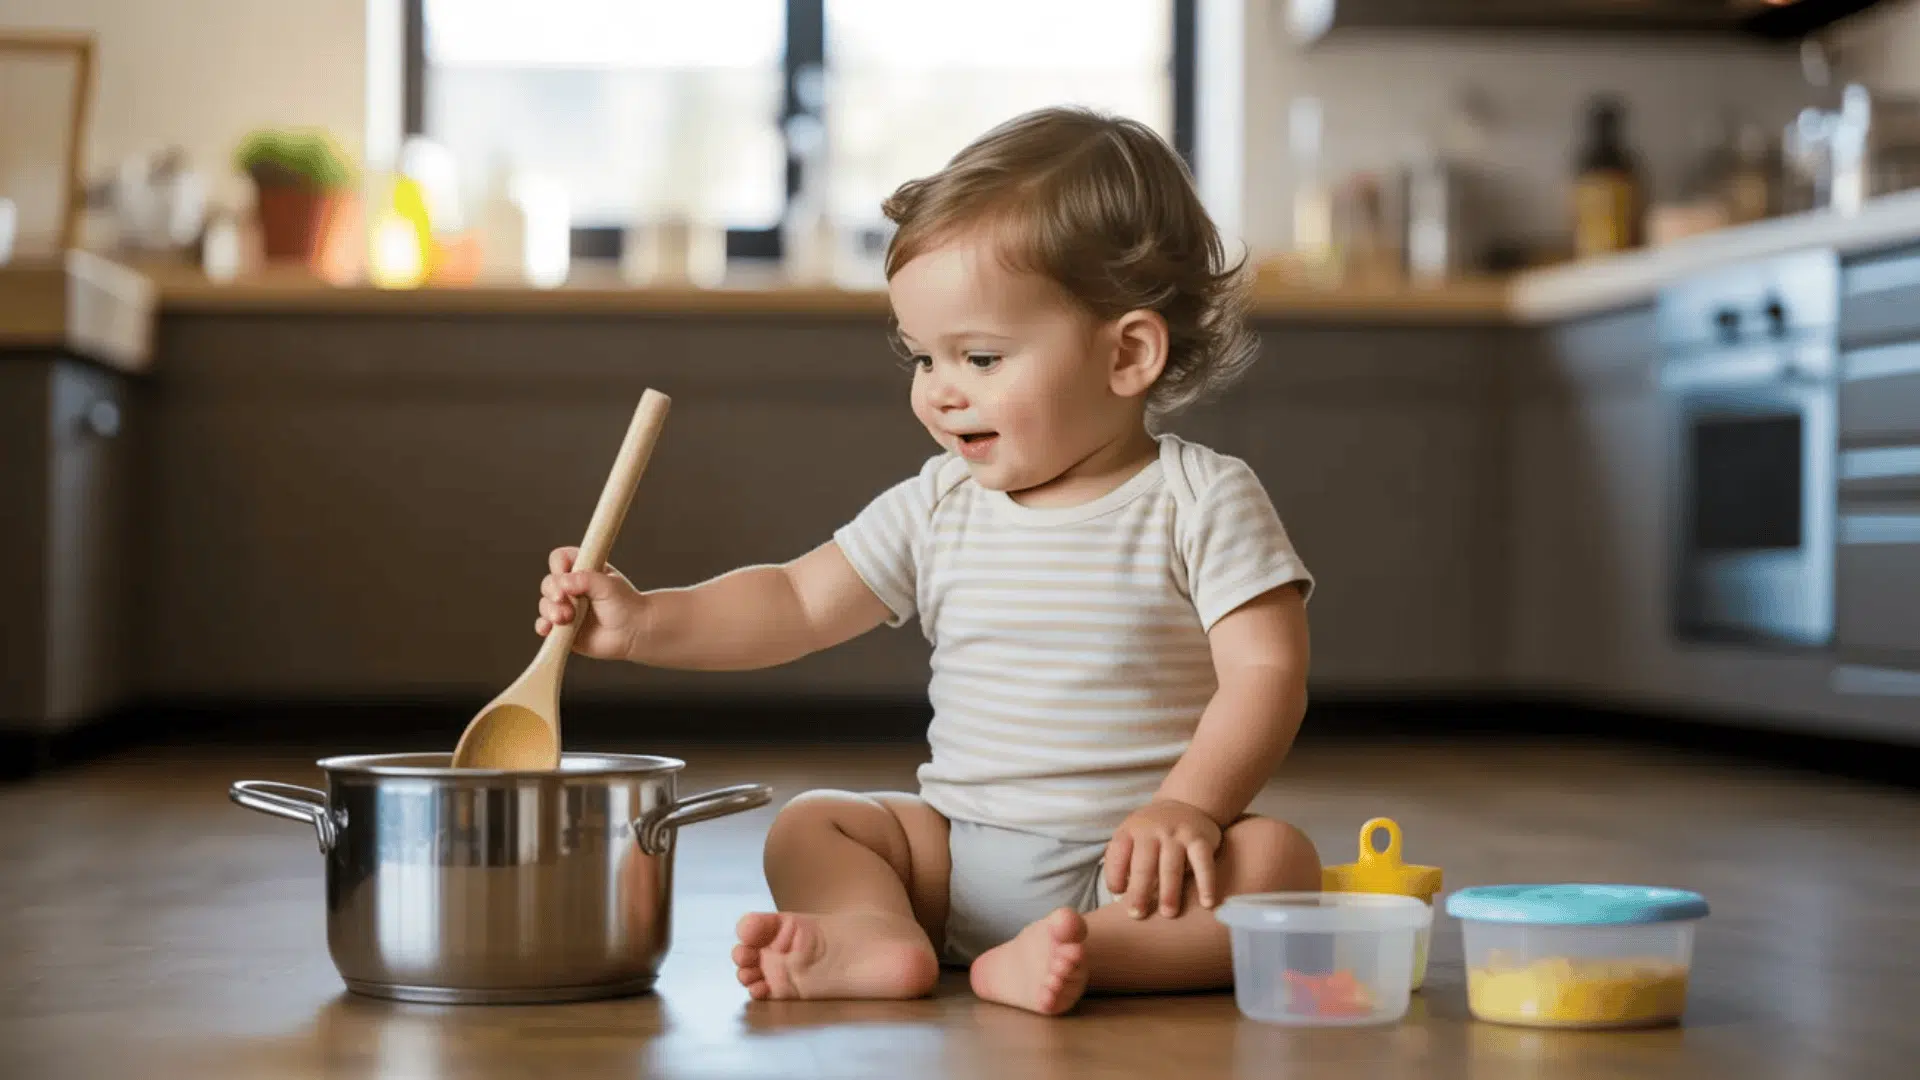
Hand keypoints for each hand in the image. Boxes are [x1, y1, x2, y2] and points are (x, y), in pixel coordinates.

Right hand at [536, 546, 647, 661]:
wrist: (634, 633)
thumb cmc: (625, 605)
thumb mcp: (608, 586)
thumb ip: (586, 580)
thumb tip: (563, 583)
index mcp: (582, 569)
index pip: (561, 558)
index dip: (558, 564)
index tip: (565, 573)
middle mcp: (571, 587)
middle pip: (548, 583)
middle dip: (552, 591)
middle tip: (563, 599)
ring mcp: (566, 607)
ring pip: (545, 604)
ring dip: (550, 610)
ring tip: (566, 618)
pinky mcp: (563, 628)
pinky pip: (545, 625)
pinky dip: (543, 626)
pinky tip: (547, 629)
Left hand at [1104, 799, 1222, 918]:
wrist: (1186, 804)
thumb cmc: (1152, 833)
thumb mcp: (1132, 837)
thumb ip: (1122, 862)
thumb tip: (1119, 897)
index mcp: (1131, 831)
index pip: (1118, 855)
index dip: (1114, 876)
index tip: (1117, 895)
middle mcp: (1153, 831)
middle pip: (1143, 865)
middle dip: (1139, 892)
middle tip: (1138, 915)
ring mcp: (1177, 835)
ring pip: (1171, 867)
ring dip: (1169, 892)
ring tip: (1168, 914)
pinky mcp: (1201, 840)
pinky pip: (1204, 864)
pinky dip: (1206, 884)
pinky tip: (1207, 903)